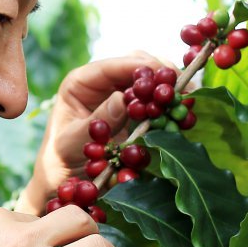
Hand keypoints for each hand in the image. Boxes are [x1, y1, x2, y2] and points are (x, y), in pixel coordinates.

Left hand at [18, 52, 177, 213]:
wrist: (65, 181)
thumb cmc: (59, 161)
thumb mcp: (71, 143)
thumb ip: (96, 121)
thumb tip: (122, 99)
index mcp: (80, 83)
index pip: (111, 66)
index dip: (138, 66)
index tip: (160, 73)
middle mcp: (101, 84)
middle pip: (136, 65)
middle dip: (160, 73)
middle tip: (181, 86)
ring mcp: (119, 96)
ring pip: (149, 81)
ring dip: (168, 87)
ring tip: (187, 96)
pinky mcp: (133, 112)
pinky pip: (154, 101)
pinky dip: (169, 105)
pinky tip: (182, 111)